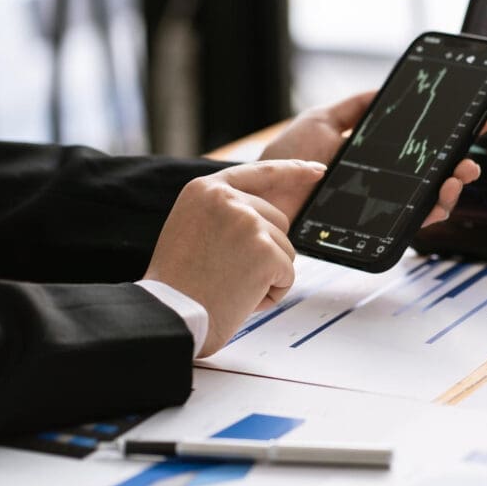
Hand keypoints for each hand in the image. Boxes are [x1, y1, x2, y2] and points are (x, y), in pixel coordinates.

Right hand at [144, 160, 324, 357]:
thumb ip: (226, 213)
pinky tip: (242, 299)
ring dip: (267, 274)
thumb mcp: (193, 228)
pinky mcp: (265, 251)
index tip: (317, 170)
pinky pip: (287, 274)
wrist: (169, 315)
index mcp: (205, 190)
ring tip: (230, 286)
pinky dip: (272, 293)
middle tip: (228, 273)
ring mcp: (248, 223)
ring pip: (285, 249)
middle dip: (266, 250)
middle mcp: (228, 199)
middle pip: (278, 220)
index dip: (293, 170)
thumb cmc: (178, 283)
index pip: (260, 172)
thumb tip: (267, 216)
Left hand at [259, 91, 486, 227]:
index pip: (421, 148)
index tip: (473, 121)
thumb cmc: (286, 159)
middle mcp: (384, 182)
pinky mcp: (375, 227)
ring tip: (460, 174)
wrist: (263, 192)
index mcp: (375, 156)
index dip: (448, 138)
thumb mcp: (322, 120)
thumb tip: (386, 88)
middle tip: (470, 154)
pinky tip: (441, 195)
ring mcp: (381, 205)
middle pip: (433, 174)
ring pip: (431, 200)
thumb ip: (356, 106)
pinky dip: (434, 211)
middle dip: (461, 163)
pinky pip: (413, 224)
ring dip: (454, 187)